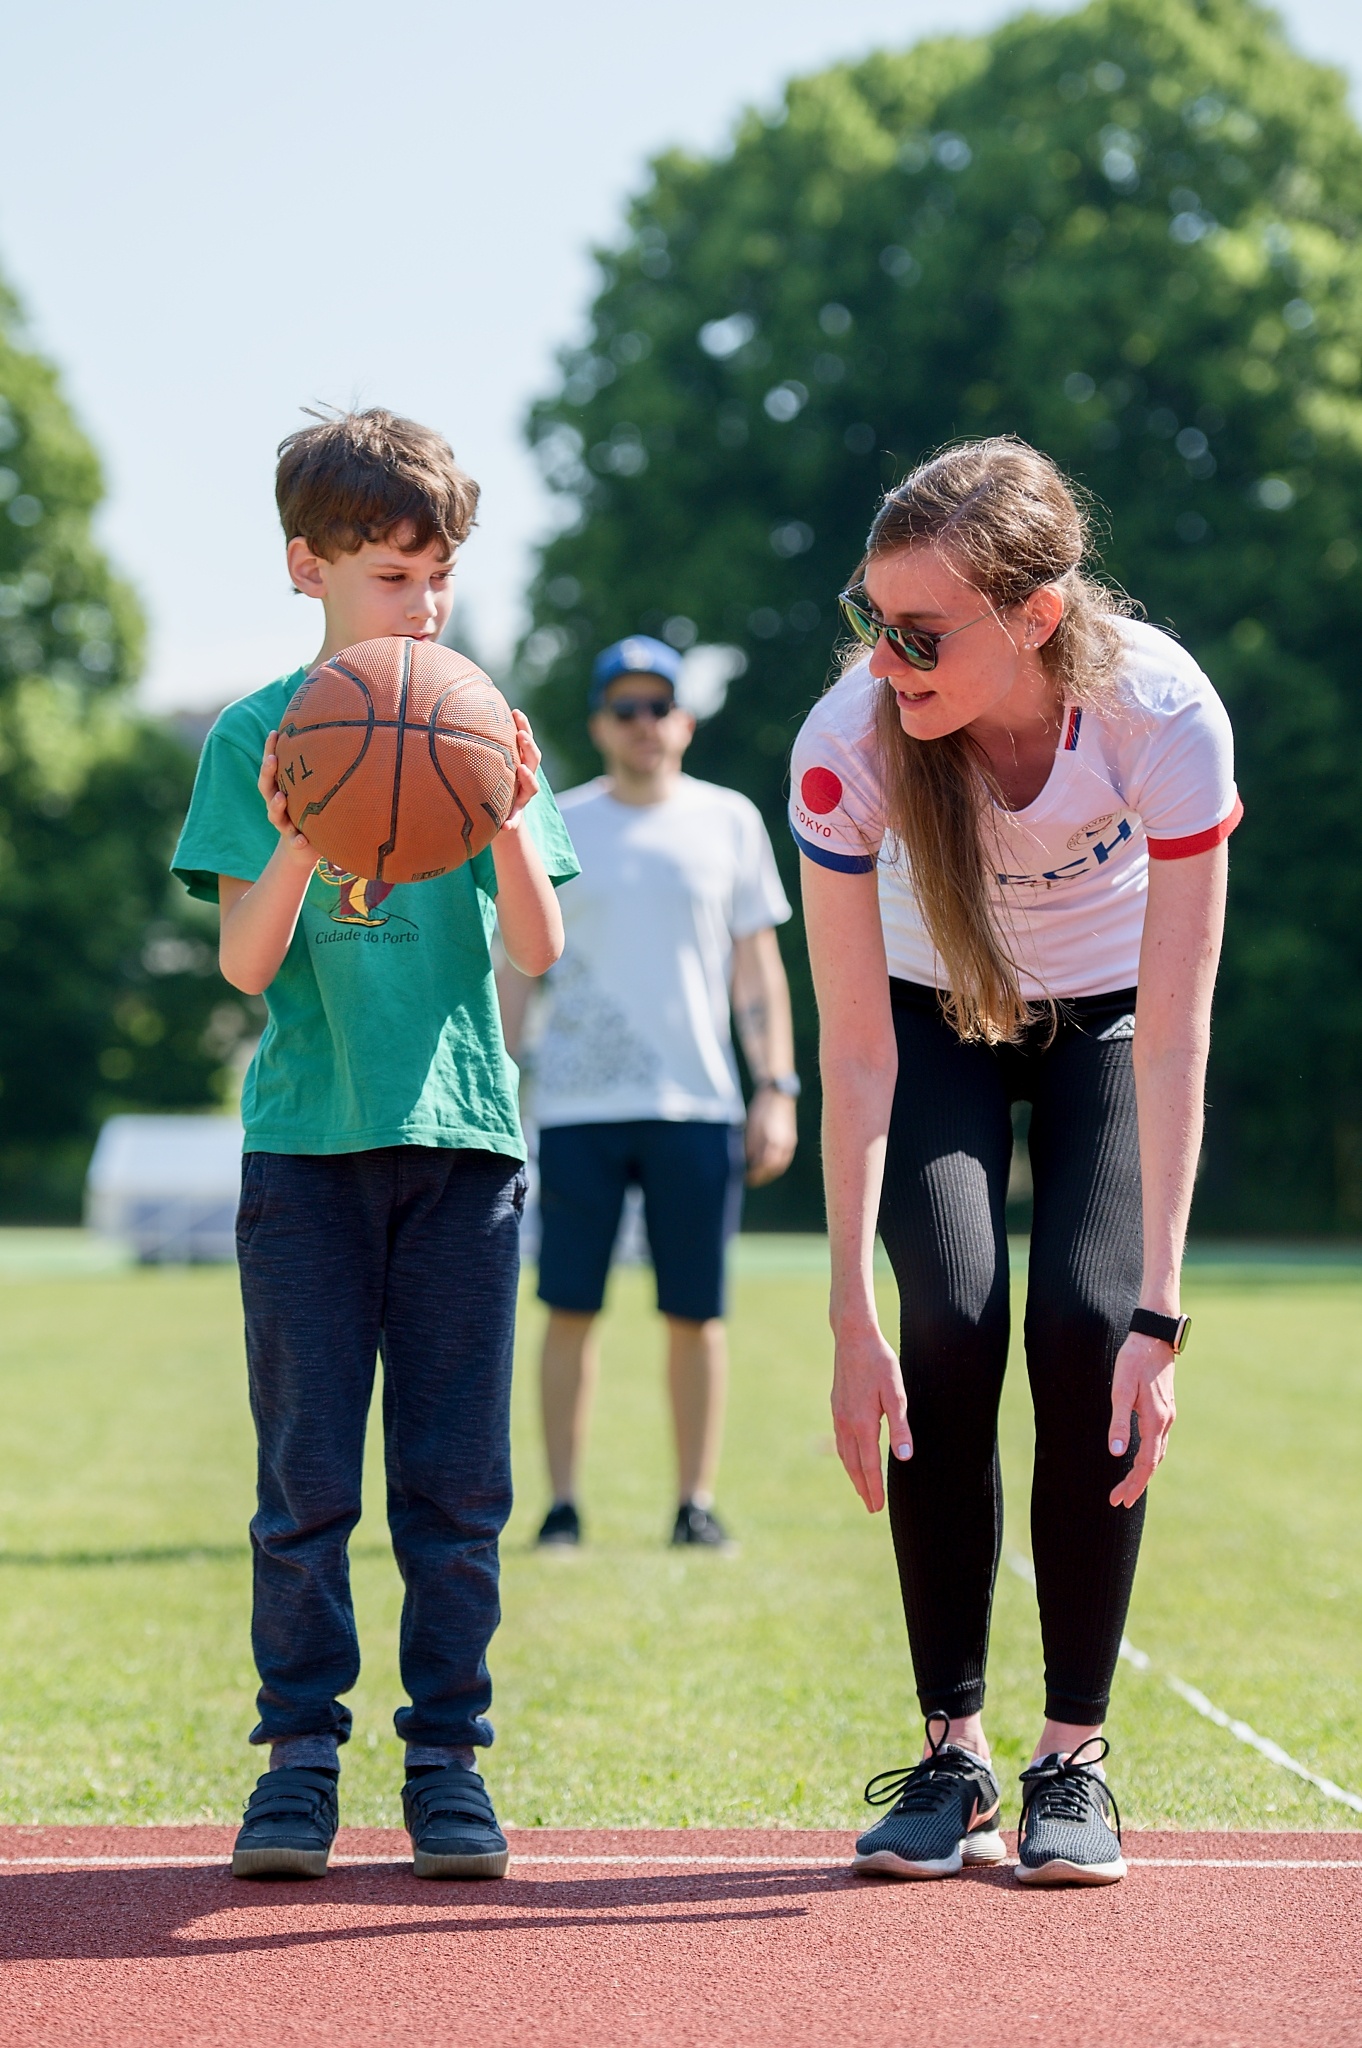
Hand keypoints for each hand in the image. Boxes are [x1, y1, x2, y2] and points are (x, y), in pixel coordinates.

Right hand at [259, 732, 315, 869]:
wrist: (302, 847)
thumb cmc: (310, 811)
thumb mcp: (312, 790)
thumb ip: (318, 771)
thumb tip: (339, 740)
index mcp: (280, 788)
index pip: (272, 767)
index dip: (270, 750)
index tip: (275, 733)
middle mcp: (276, 804)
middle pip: (266, 787)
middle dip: (268, 772)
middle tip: (272, 760)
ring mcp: (282, 822)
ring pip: (274, 813)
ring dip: (276, 805)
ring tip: (281, 798)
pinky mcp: (292, 840)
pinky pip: (293, 840)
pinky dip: (296, 840)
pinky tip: (301, 840)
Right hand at [500, 710, 541, 830]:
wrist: (509, 802)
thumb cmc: (505, 812)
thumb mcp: (507, 817)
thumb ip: (509, 821)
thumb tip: (506, 829)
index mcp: (527, 791)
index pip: (532, 783)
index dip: (528, 777)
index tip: (522, 770)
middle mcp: (528, 774)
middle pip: (534, 760)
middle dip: (529, 748)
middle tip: (522, 736)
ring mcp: (525, 761)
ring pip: (529, 744)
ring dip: (525, 729)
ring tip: (517, 714)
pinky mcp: (520, 752)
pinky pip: (521, 735)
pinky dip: (519, 724)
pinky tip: (513, 711)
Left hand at [744, 1087, 796, 1184]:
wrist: (778, 1094)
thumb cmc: (762, 1109)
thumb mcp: (752, 1128)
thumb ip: (751, 1146)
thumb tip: (747, 1162)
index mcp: (774, 1140)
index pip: (765, 1165)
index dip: (756, 1175)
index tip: (745, 1178)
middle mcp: (785, 1144)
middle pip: (774, 1168)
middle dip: (762, 1176)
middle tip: (750, 1180)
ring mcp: (790, 1142)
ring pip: (781, 1165)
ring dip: (770, 1172)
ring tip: (757, 1174)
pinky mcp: (792, 1140)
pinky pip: (785, 1158)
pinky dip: (776, 1164)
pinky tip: (765, 1164)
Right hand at [831, 1318, 911, 1512]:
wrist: (853, 1337)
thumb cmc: (879, 1362)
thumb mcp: (896, 1393)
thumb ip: (900, 1427)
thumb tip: (905, 1456)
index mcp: (862, 1423)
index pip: (869, 1465)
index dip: (874, 1488)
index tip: (878, 1507)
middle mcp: (846, 1423)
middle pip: (853, 1464)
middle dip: (862, 1487)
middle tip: (871, 1507)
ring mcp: (838, 1414)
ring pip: (844, 1453)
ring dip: (853, 1474)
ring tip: (861, 1488)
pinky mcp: (836, 1406)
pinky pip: (840, 1440)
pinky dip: (846, 1456)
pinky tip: (850, 1456)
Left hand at [1108, 1331, 1176, 1507]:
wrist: (1155, 1337)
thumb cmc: (1133, 1361)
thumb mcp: (1121, 1390)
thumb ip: (1119, 1422)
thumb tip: (1116, 1453)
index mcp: (1155, 1420)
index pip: (1146, 1463)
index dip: (1133, 1484)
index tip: (1119, 1500)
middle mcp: (1165, 1421)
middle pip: (1153, 1463)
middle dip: (1136, 1484)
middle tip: (1119, 1501)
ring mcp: (1168, 1415)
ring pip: (1157, 1453)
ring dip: (1143, 1472)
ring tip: (1127, 1487)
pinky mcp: (1165, 1409)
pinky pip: (1158, 1442)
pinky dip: (1149, 1457)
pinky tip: (1139, 1459)